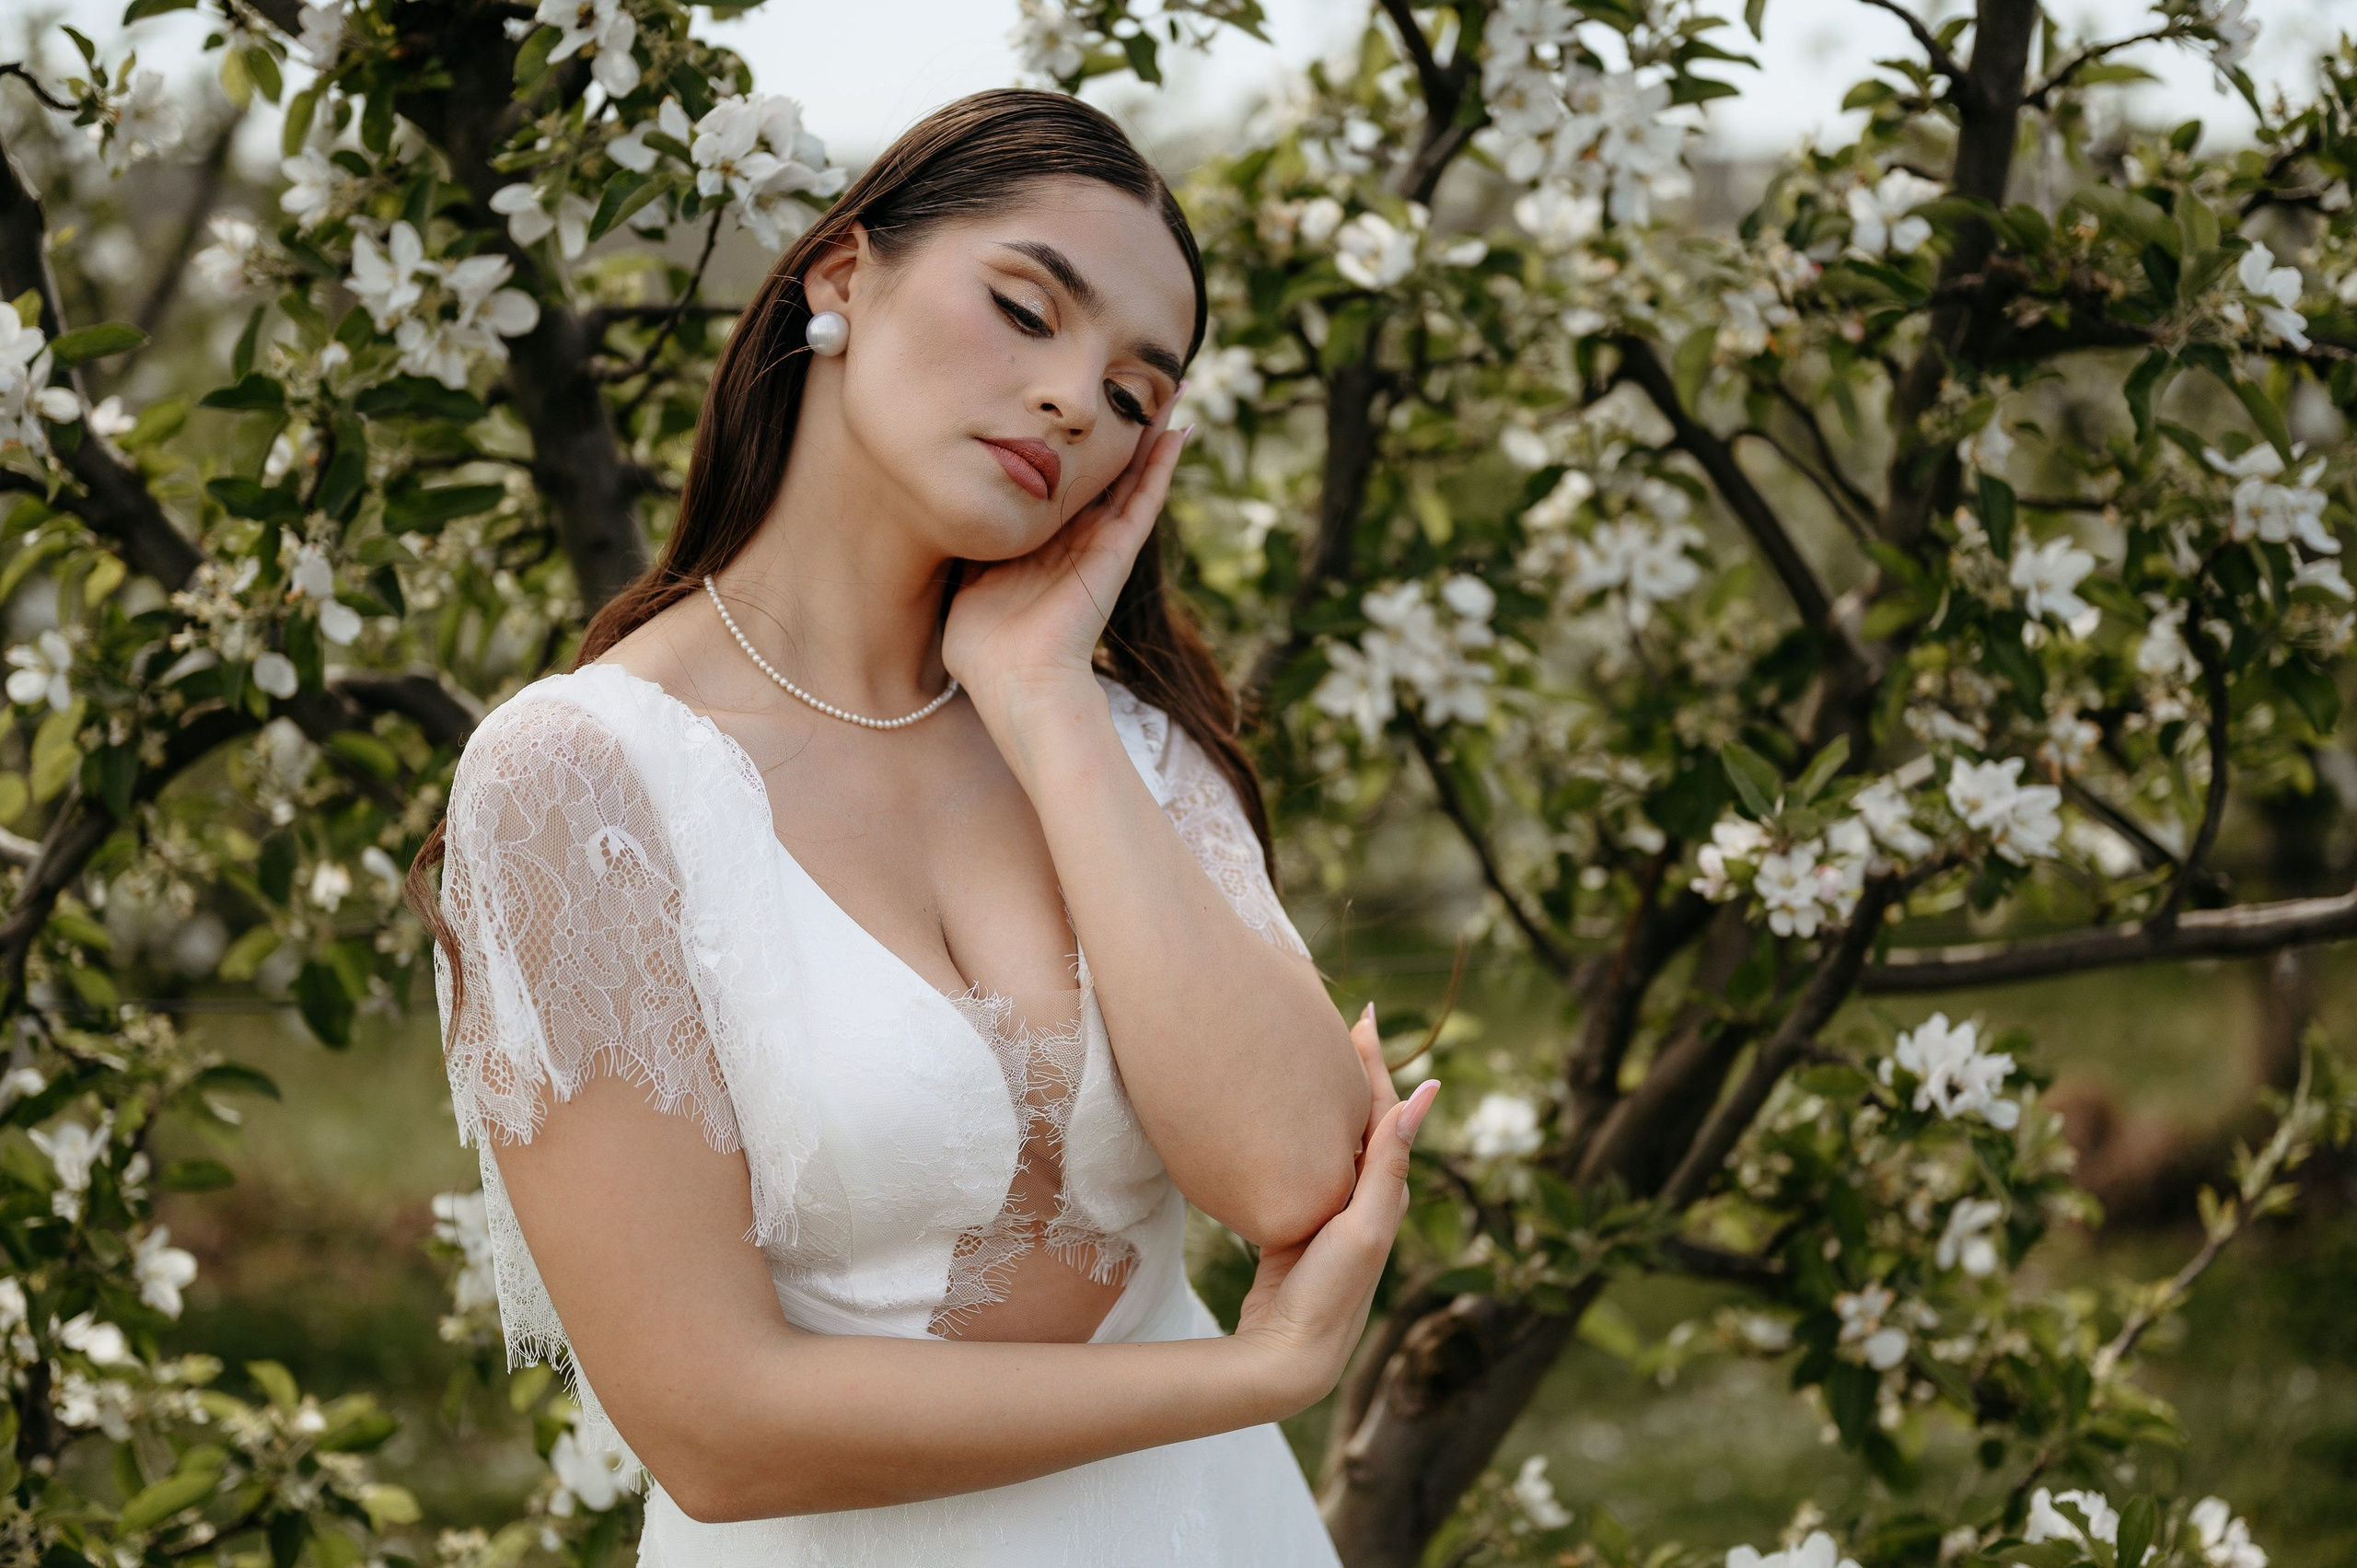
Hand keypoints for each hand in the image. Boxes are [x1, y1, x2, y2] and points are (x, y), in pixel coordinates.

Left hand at [942, 403, 1189, 721]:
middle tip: (1134, 383)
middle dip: (1119, 431)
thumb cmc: (984, 645)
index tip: (1075, 409)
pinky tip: (1178, 431)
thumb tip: (944, 510)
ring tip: (1171, 391)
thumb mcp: (967, 578)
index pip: (1063, 485)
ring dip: (1152, 435)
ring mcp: (1102, 544)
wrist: (1015, 681)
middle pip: (1105, 472)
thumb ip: (969, 544)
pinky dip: (1163, 466)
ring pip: (1133, 477)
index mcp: (1044, 544)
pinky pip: (1145, 500)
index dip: (1071, 448)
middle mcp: (1078, 540)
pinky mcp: (1117, 552)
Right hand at [1231, 1005, 1437, 1417]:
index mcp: (1384, 1190)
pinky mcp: (1300, 1223)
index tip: (1361, 1018)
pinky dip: (1304, 1134)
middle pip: (1364, 1117)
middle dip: (1356, 1070)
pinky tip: (1284, 1125)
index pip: (1383, 1110)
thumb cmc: (1332, 1292)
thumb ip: (1387, 1167)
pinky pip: (1307, 1164)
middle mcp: (1365, 1195)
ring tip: (1316, 1061)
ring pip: (1336, 1138)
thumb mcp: (1365, 1227)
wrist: (1292, 1352)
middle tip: (1343, 1024)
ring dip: (1332, 1099)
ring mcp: (1333, 1210)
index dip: (1374, 1063)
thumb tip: (1421, 1096)